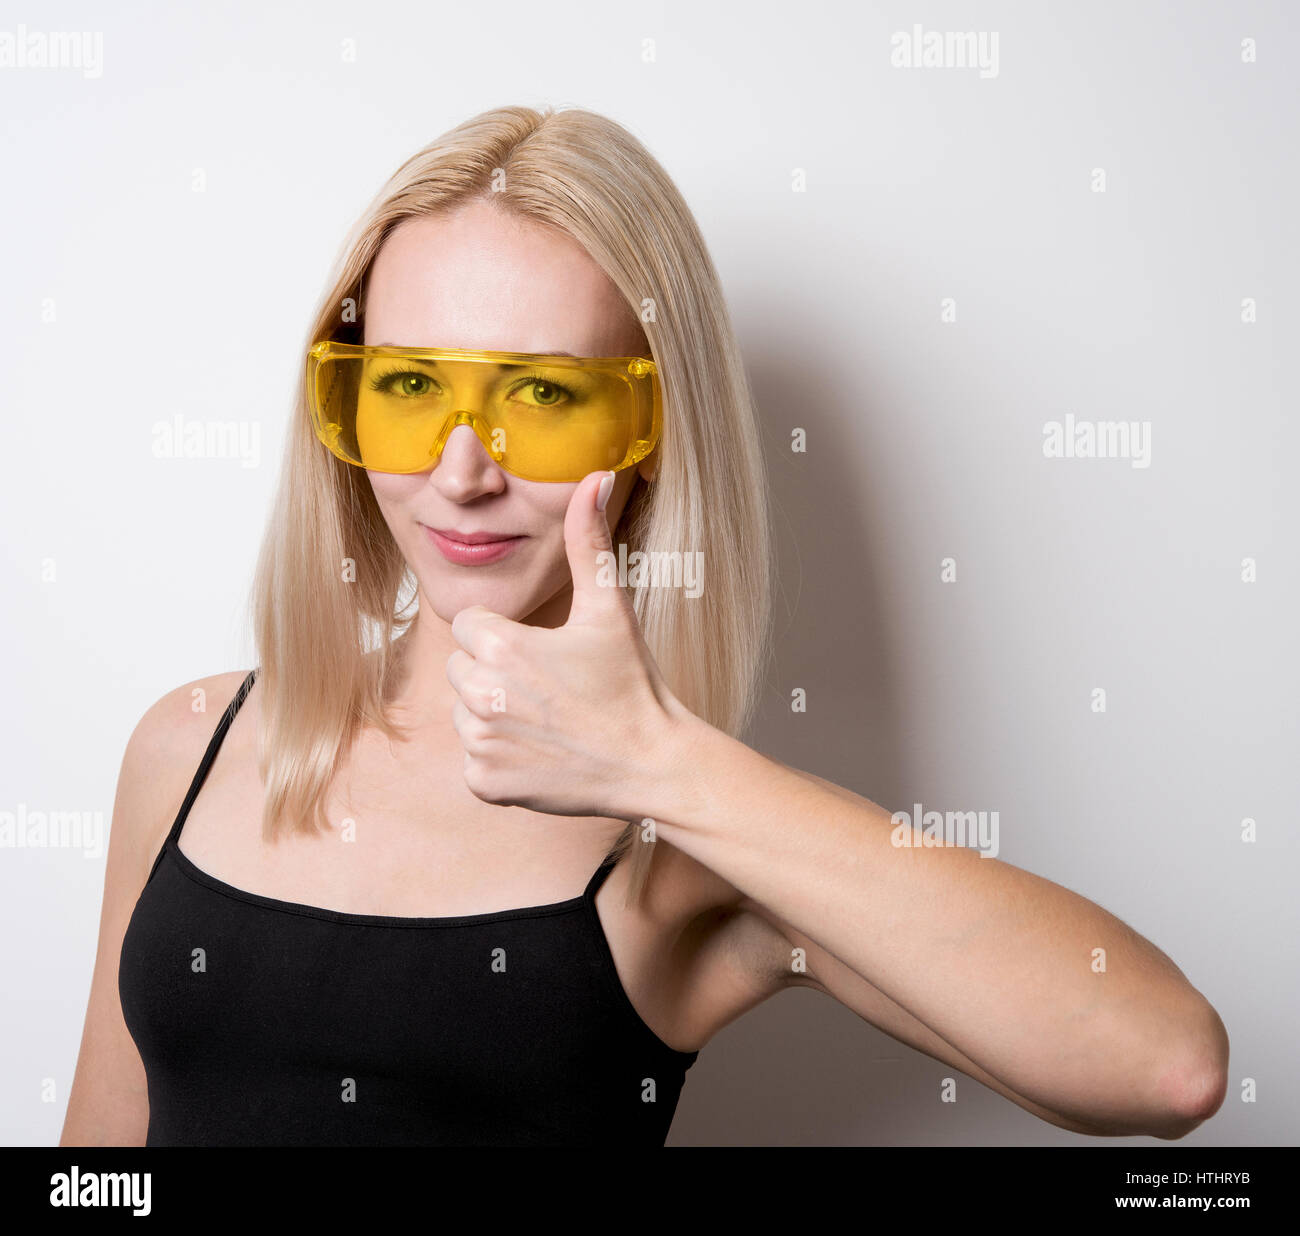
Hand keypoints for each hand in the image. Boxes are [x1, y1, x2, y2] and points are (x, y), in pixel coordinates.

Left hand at [446, 470, 687, 818]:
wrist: (650, 763)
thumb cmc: (631, 683)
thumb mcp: (609, 608)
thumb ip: (588, 541)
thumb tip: (596, 477)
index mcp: (502, 645)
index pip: (468, 626)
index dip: (504, 636)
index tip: (544, 653)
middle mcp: (482, 694)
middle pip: (461, 669)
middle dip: (495, 674)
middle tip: (550, 688)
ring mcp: (481, 743)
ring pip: (464, 714)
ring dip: (496, 716)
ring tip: (548, 720)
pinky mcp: (483, 783)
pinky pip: (473, 760)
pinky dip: (500, 760)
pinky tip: (541, 753)